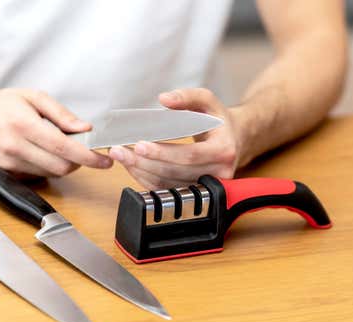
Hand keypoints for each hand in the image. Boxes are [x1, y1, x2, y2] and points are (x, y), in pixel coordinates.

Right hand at [0, 88, 112, 176]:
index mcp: (23, 124)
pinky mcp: (2, 173)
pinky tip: (39, 153)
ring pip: (49, 174)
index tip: (104, 159)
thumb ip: (62, 114)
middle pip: (60, 167)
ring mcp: (6, 163)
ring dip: (62, 165)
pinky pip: (35, 176)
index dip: (89, 156)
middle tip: (84, 151)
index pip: (64, 147)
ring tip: (58, 148)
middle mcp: (13, 146)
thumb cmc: (0, 104)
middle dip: (79, 162)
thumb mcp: (33, 97)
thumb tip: (84, 128)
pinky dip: (45, 168)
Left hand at [109, 88, 241, 188]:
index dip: (163, 152)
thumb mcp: (209, 102)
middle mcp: (218, 173)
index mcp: (224, 150)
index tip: (139, 145)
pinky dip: (146, 179)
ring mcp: (206, 187)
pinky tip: (132, 166)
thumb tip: (164, 99)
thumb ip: (188, 96)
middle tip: (119, 151)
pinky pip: (166, 189)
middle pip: (174, 171)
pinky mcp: (195, 193)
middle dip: (143, 162)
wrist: (233, 141)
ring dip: (141, 171)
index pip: (189, 155)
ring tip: (121, 156)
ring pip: (167, 183)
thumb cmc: (218, 121)